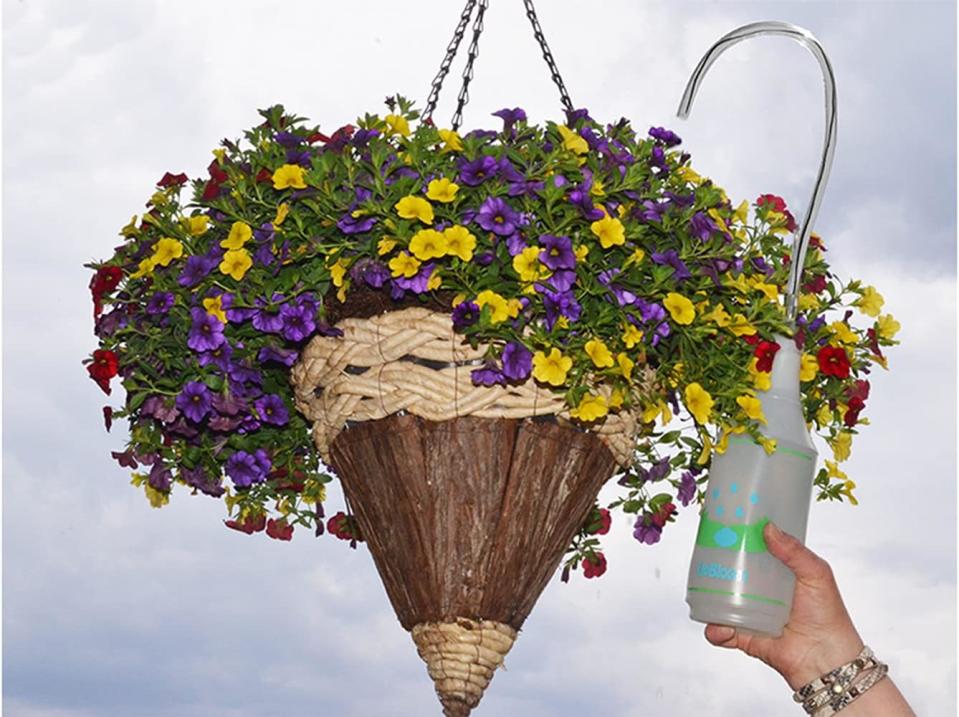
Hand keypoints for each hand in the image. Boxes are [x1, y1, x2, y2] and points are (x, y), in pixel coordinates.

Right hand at [704, 521, 864, 689]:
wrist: (827, 659)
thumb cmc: (828, 615)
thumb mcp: (816, 574)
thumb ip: (794, 552)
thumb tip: (768, 528)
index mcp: (776, 573)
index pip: (753, 551)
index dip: (739, 538)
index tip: (724, 525)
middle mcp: (759, 591)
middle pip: (731, 573)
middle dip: (716, 564)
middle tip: (707, 553)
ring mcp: (749, 613)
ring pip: (719, 600)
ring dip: (708, 596)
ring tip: (709, 593)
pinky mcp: (743, 636)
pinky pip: (720, 631)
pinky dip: (715, 629)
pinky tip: (721, 627)